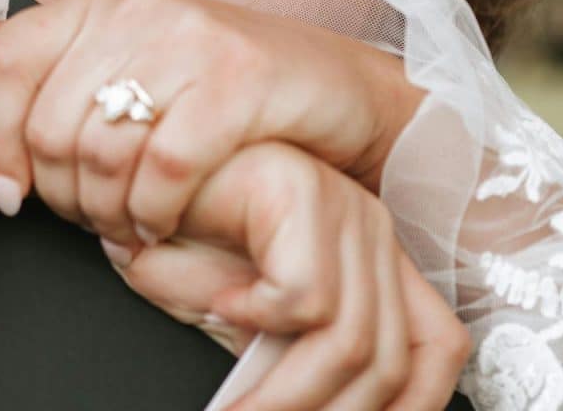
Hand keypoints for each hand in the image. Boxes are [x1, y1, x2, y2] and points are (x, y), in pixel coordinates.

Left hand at [0, 0, 422, 245]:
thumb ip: (61, 74)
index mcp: (95, 3)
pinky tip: (158, 227)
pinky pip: (163, 169)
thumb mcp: (132, 64)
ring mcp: (189, 39)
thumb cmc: (217, 88)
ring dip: (105, 214)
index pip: (1, 67)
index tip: (11, 197)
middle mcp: (135, 9)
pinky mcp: (238, 80)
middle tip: (89, 222)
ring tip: (123, 229)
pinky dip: (151, 214)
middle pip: (49, 127)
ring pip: (102, 153)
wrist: (332, 85)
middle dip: (61, 197)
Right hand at [103, 142, 469, 409]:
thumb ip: (291, 358)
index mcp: (371, 260)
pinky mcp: (300, 192)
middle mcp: (370, 231)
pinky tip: (219, 305)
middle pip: (389, 360)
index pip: (434, 347)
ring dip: (284, 398)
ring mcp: (341, 208)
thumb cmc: (178, 236)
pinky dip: (255, 319)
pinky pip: (303, 295)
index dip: (412, 409)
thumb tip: (317, 408)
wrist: (128, 174)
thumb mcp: (243, 316)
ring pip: (349, 342)